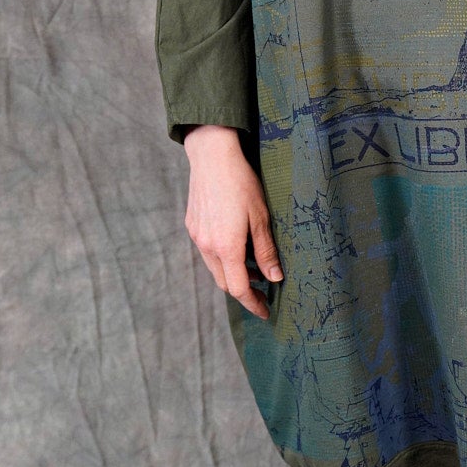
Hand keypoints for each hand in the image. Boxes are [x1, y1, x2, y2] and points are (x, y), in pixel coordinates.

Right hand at [182, 126, 283, 319]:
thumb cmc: (241, 183)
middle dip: (244, 291)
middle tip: (263, 292)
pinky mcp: (193, 225)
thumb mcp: (261, 217)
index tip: (265, 312)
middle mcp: (207, 246)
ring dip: (234, 274)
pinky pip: (208, 252)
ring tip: (255, 270)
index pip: (239, 288)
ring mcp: (197, 236)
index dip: (253, 303)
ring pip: (215, 268)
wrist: (212, 155)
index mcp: (226, 247)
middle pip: (224, 282)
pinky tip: (237, 248)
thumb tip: (274, 278)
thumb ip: (266, 250)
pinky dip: (223, 259)